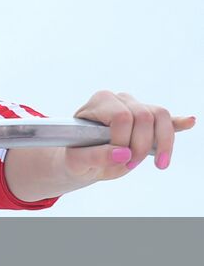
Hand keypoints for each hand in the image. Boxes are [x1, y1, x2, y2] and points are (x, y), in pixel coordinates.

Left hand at [4, 92, 194, 202]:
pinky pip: (167, 120)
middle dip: (141, 145)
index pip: (121, 116)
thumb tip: (122, 153)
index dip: (122, 140)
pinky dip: (178, 123)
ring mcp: (136, 107)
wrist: (82, 158)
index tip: (116, 158)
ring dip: (163, 142)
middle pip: (144, 115)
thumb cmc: (77, 155)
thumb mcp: (76, 160)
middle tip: (130, 165)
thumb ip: (95, 156)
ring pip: (160, 116)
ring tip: (159, 163)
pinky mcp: (148, 122)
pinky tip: (189, 121)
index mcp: (99, 102)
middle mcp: (119, 99)